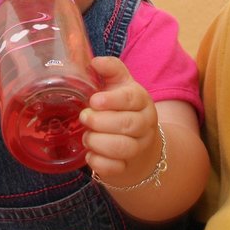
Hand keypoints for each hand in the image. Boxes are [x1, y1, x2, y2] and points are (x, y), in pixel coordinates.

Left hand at [79, 56, 159, 180]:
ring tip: (87, 136)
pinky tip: (90, 154)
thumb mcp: (119, 85)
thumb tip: (95, 61)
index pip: (132, 98)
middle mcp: (145, 123)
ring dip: (97, 142)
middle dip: (100, 122)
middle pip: (127, 124)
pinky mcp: (128, 166)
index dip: (112, 100)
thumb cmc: (121, 108)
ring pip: (122, 148)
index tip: (93, 100)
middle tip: (84, 118)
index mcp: (142, 100)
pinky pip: (114, 168)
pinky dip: (98, 162)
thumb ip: (110, 69)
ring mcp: (139, 147)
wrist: (137, 142)